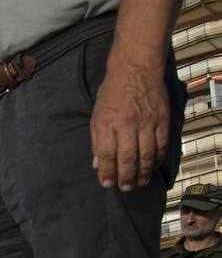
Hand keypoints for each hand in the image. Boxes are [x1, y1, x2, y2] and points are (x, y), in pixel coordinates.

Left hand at [90, 62, 169, 191]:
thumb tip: (97, 164)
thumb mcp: (96, 115)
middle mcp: (127, 124)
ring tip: (140, 182)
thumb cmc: (112, 93)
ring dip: (144, 172)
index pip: (107, 155)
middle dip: (126, 177)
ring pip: (147, 154)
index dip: (107, 172)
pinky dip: (158, 158)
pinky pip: (161, 144)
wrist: (135, 69)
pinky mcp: (161, 119)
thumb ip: (97, 140)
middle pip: (127, 158)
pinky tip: (154, 166)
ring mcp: (146, 122)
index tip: (107, 183)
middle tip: (125, 188)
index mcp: (107, 123)